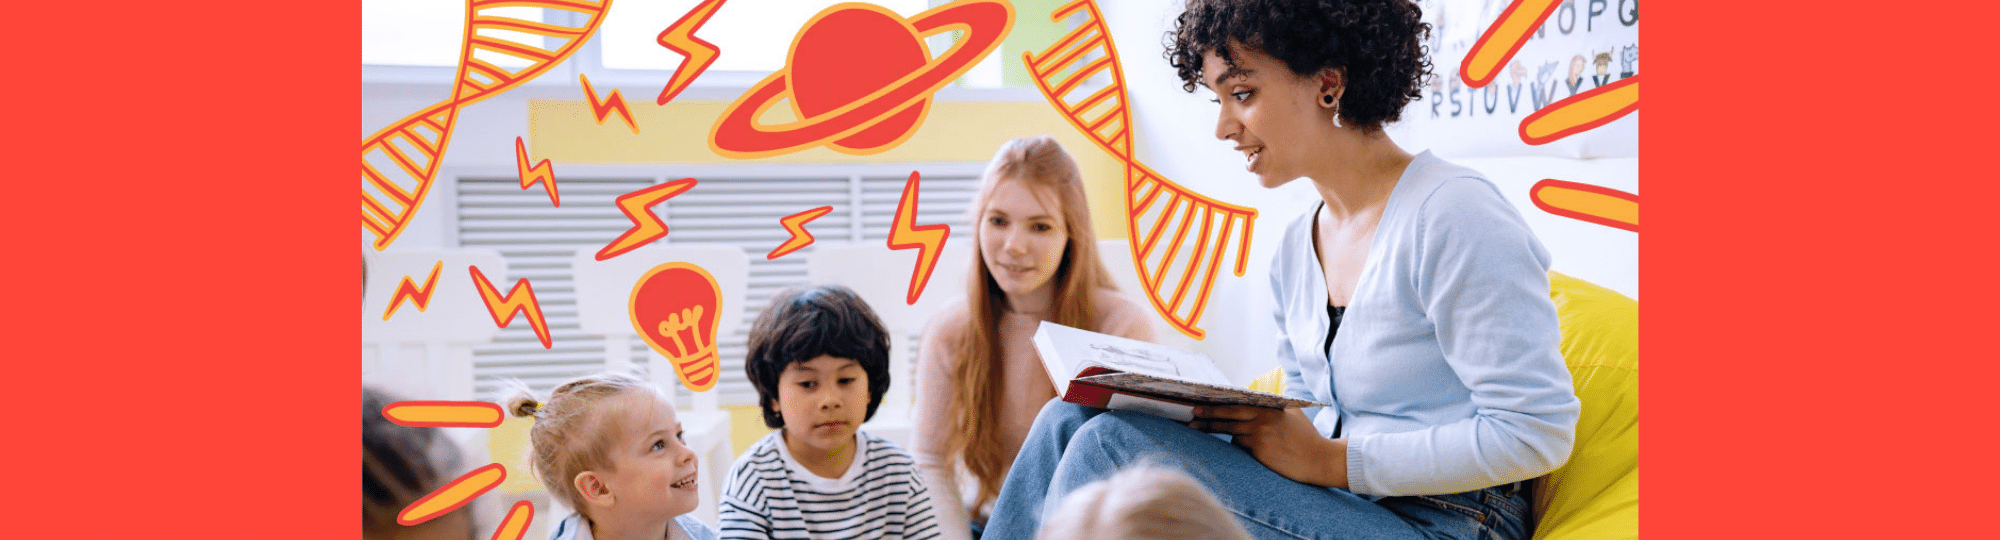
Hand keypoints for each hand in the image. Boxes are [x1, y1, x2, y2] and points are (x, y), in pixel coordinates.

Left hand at [1189, 406, 1347, 487]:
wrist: (1319, 459)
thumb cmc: (1307, 437)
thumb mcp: (1292, 414)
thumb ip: (1274, 407)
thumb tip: (1255, 400)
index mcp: (1269, 408)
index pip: (1238, 403)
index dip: (1218, 403)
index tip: (1202, 402)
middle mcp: (1263, 419)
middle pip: (1228, 416)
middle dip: (1207, 415)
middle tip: (1191, 415)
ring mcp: (1260, 435)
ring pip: (1232, 433)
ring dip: (1218, 431)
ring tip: (1196, 428)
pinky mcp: (1259, 451)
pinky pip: (1241, 447)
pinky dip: (1241, 447)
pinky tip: (1249, 448)